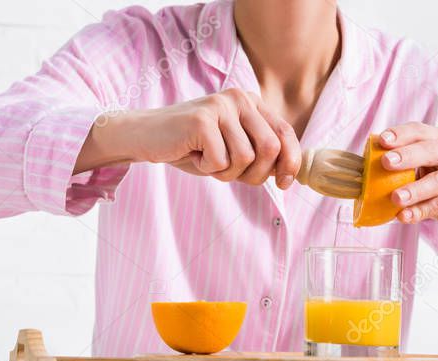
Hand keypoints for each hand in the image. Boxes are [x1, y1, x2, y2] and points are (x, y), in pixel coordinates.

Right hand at [81, 88, 300, 188]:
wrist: (147, 136)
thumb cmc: (192, 147)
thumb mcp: (233, 151)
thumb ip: (260, 156)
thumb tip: (290, 175)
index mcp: (251, 103)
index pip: (286, 134)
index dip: (290, 163)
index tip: (284, 184)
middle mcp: (240, 98)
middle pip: (270, 149)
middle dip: (254, 173)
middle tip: (229, 172)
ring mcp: (221, 106)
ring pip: (245, 158)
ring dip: (226, 172)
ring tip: (206, 159)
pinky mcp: (202, 119)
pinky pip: (220, 161)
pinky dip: (207, 168)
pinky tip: (193, 154)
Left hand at [378, 122, 437, 238]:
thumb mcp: (430, 172)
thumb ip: (409, 169)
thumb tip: (370, 172)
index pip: (421, 131)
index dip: (401, 134)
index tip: (382, 140)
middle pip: (431, 150)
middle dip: (407, 156)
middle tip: (386, 162)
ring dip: (414, 190)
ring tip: (395, 198)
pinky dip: (423, 211)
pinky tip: (406, 216)